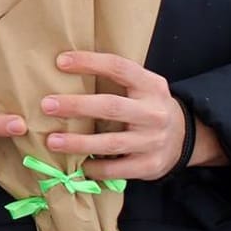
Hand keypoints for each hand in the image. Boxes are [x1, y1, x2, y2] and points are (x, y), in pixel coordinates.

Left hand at [40, 51, 227, 181]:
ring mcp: (153, 141)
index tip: (60, 61)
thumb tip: (67, 68)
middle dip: (76, 106)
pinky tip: (79, 164)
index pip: (119, 68)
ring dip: (78, 142)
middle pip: (111, 107)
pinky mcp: (150, 165)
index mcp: (151, 86)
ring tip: (52, 141)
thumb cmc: (148, 107)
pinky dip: (95, 167)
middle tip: (47, 105)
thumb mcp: (143, 87)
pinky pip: (116, 169)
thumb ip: (117, 80)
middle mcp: (154, 112)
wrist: (184, 138)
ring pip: (111, 142)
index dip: (90, 62)